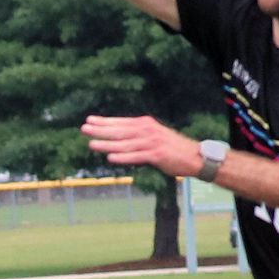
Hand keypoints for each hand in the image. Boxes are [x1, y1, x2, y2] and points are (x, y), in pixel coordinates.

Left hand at [82, 115, 201, 176]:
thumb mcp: (155, 136)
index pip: (121, 122)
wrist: (194, 157)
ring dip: (107, 144)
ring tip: (92, 144)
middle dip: (101, 130)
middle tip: (84, 129)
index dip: (104, 121)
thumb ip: (138, 136)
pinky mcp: (157, 155)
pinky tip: (111, 157)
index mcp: (146, 124)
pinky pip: (136, 156)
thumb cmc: (172, 148)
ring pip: (125, 144)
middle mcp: (148, 131)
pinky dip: (123, 157)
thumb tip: (118, 139)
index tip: (89, 120)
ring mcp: (152, 143)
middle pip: (120, 130)